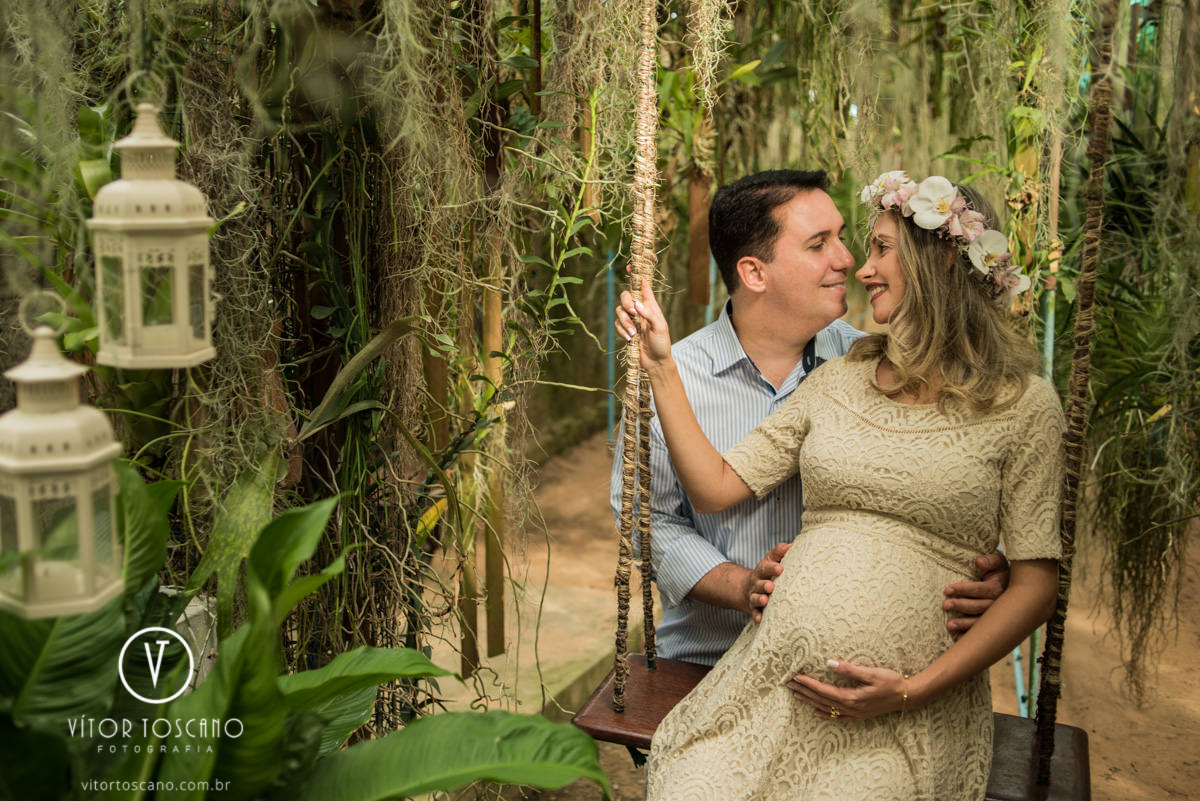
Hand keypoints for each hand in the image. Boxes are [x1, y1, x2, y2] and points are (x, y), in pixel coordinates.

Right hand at [615, 279, 671, 369]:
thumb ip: (649, 314)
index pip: (643, 286)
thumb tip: (637, 304)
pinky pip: (617, 324)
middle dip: (626, 303)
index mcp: (651, 305)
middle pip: (626, 296)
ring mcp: (632, 320)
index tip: (631, 267)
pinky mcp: (625, 329)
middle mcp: (640, 309)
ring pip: (619, 311)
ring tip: (633, 334)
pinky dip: (622, 331)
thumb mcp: (660, 327)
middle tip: (632, 313)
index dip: (637, 275)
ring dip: (625, 322)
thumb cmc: (662, 343)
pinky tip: (630, 339)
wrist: (655, 362)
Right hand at [745, 542, 790, 622]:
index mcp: (762, 571)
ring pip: (755, 598)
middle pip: (759, 584)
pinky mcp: (754, 608)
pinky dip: (756, 616)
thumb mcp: (770, 560)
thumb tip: (791, 545)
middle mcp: (756, 584)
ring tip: (765, 600)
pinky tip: (760, 619)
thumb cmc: (765, 573)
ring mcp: (754, 596)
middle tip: (771, 586)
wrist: (746, 588)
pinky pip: (754, 613)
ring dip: (759, 599)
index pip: (765, 568)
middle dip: (764, 585)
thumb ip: (779, 552)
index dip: (772, 568)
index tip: (780, 568)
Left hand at [787, 660, 906, 720]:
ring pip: (826, 708)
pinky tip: (817, 712)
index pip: (823, 690)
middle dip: (804, 691)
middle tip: (788, 684)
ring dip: (810, 701)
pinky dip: (825, 714)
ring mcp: (854, 713)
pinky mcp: (859, 715)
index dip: (808, 683)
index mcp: (851, 697)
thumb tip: (828, 662)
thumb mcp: (871, 672)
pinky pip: (837, 717)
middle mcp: (850, 708)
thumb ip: (849, 669)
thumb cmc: (891, 681)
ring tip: (796, 694)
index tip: (795, 676)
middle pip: (821, 700)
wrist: (907, 696)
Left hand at [943, 550, 1009, 637]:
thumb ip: (990, 561)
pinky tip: (958, 639)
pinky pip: (982, 633)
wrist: (1015, 585)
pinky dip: (969, 637)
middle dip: (962, 606)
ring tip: (949, 625)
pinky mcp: (993, 624)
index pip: (981, 589)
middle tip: (945, 605)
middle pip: (979, 606)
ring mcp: (996, 616)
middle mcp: (998, 604)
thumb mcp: (998, 561)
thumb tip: (979, 562)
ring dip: (964, 624)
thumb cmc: (1000, 570)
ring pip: (981, 622)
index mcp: (999, 588)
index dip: (964, 589)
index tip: (947, 589)